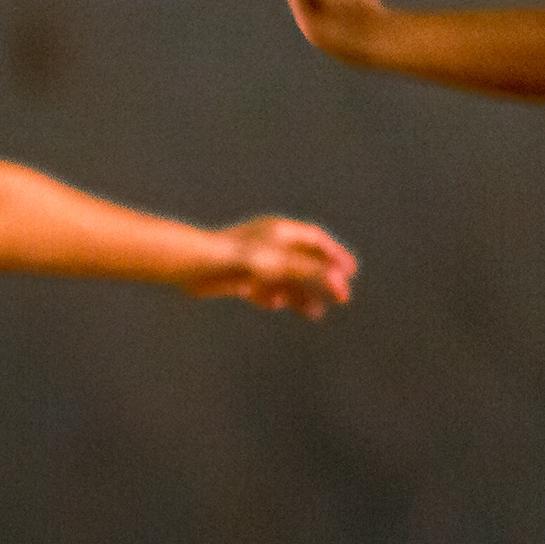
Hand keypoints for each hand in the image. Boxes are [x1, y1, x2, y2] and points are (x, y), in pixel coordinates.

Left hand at [185, 214, 356, 318]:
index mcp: (280, 231)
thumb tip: (339, 280)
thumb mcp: (279, 263)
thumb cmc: (236, 257)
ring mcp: (254, 261)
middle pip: (304, 261)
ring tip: (316, 312)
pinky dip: (273, 297)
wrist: (193, 264)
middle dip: (323, 280)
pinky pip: (263, 289)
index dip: (335, 255)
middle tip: (342, 297)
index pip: (316, 240)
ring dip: (302, 295)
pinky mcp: (239, 277)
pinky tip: (276, 304)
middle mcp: (269, 243)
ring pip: (286, 279)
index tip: (351, 271)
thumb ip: (310, 271)